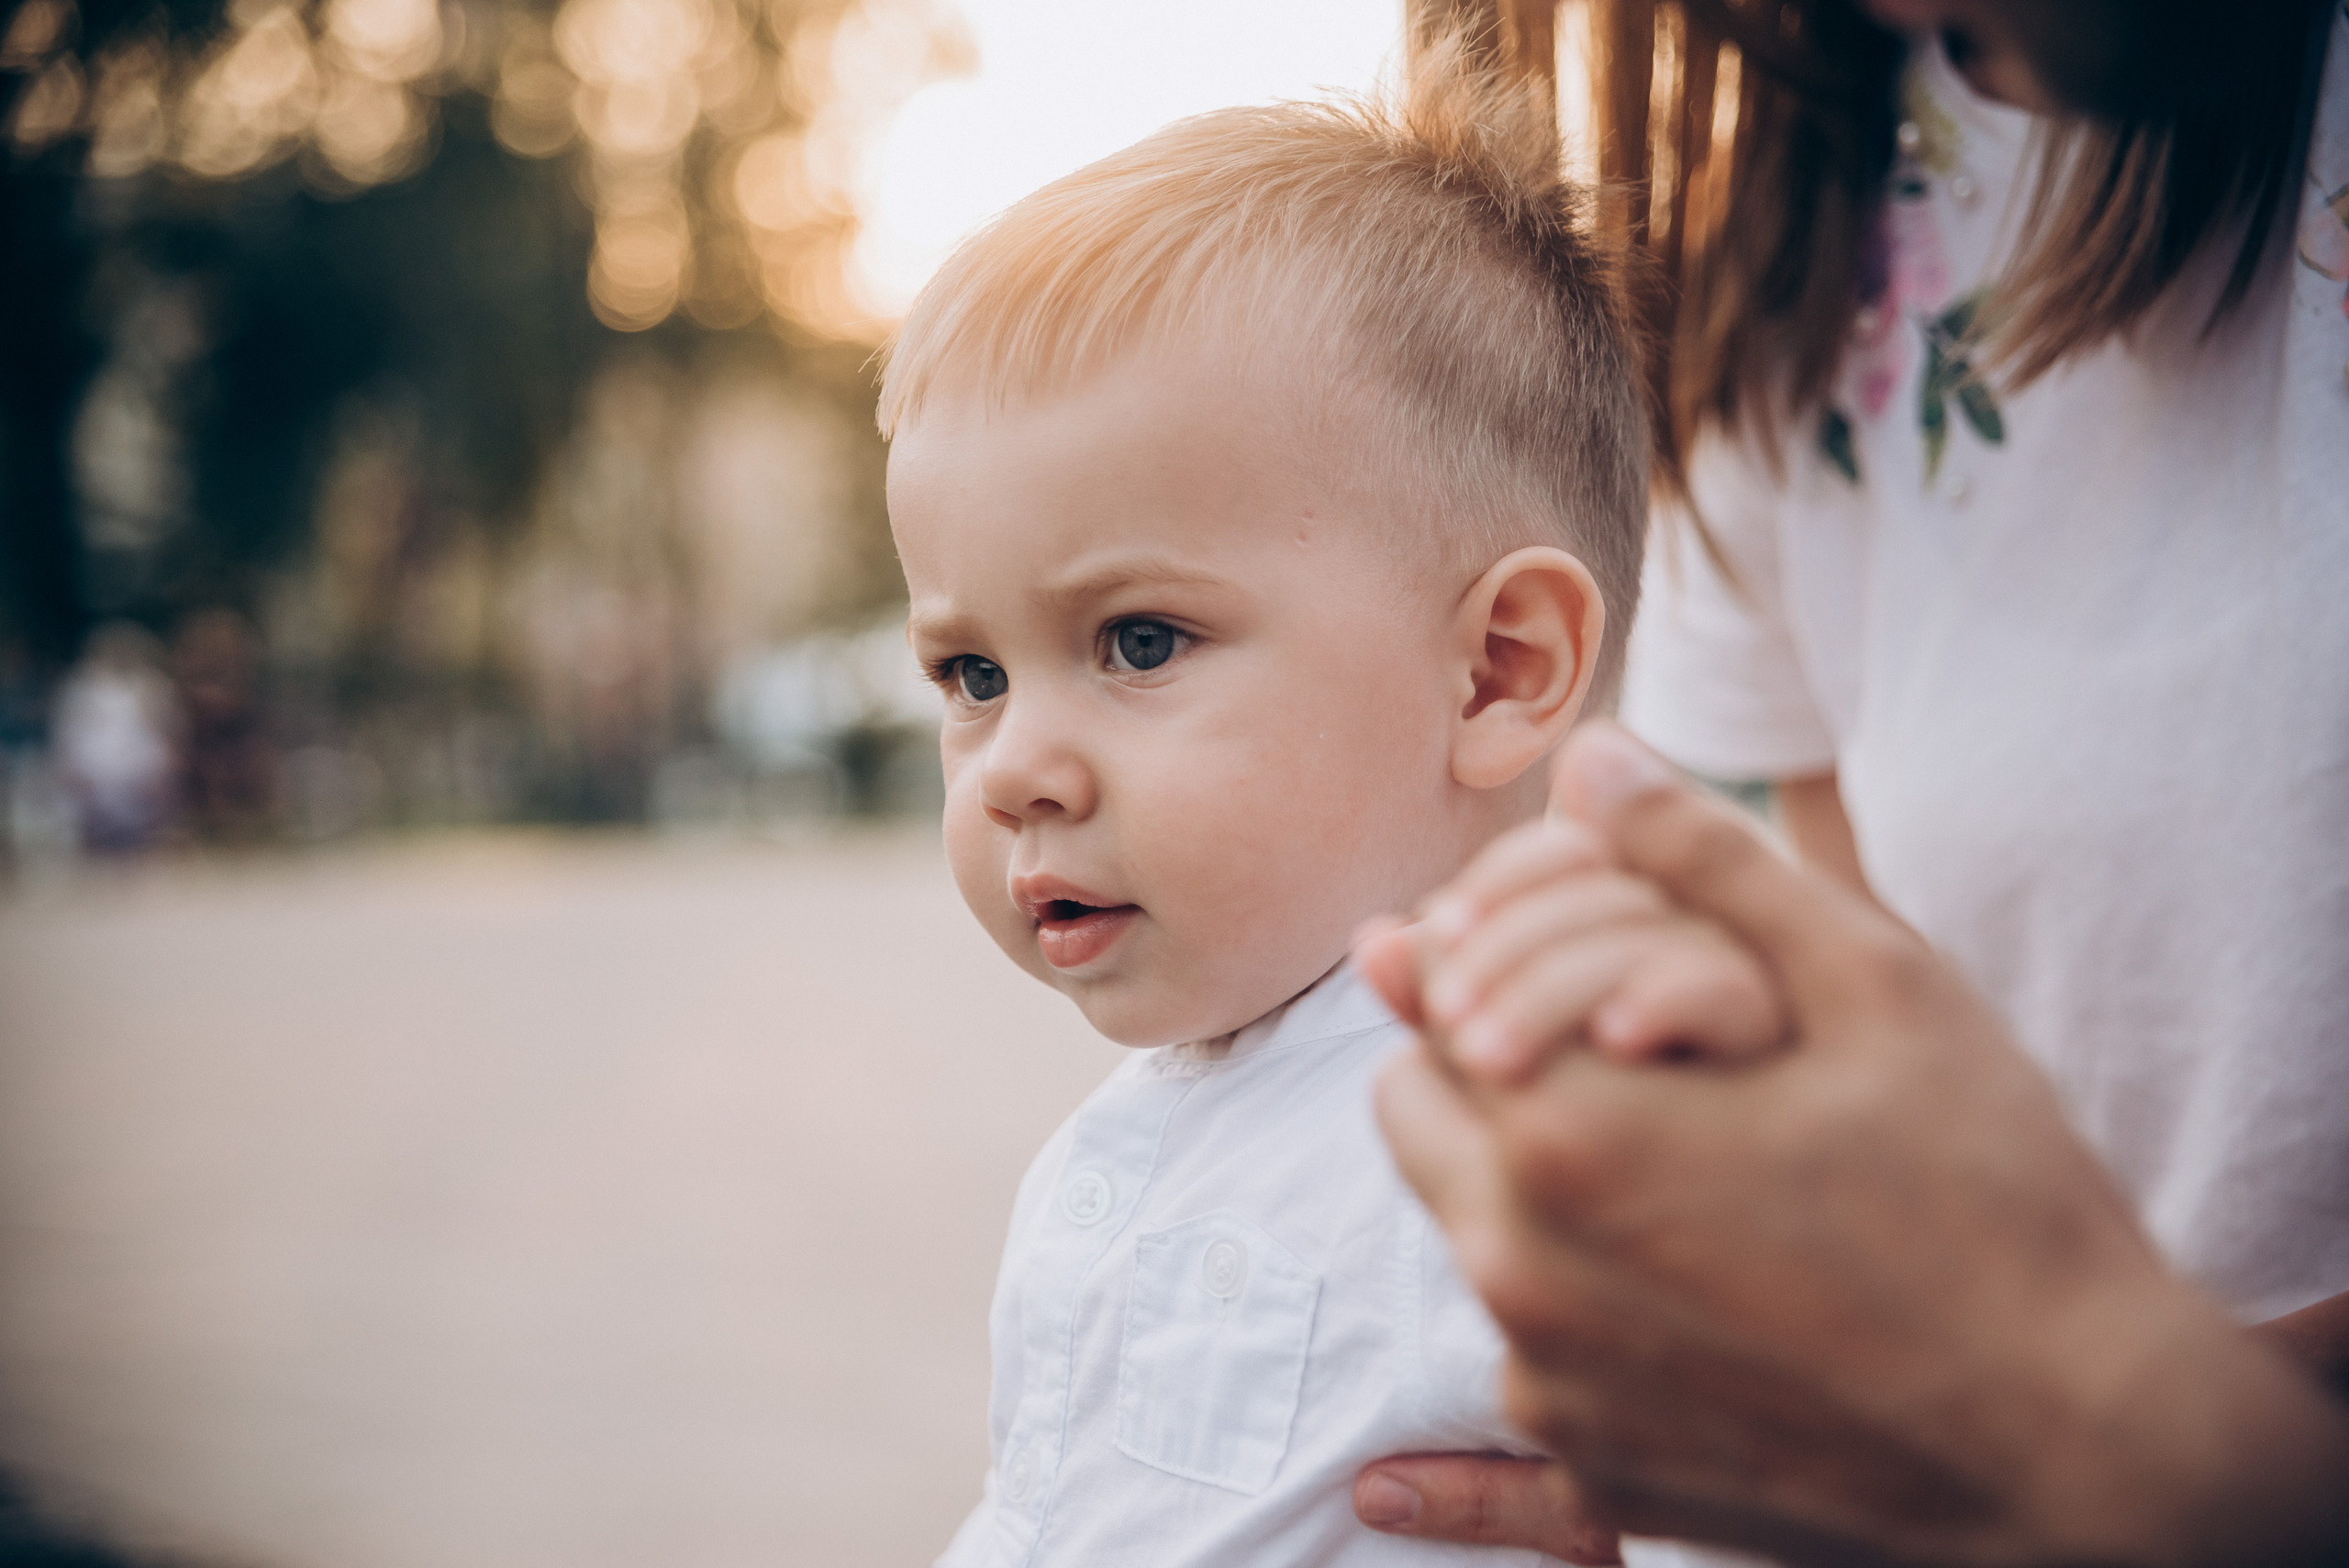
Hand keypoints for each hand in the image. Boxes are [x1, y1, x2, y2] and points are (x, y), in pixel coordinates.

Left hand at [1364, 722, 2348, 1567]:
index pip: (1438, 994)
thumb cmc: (1997, 1202)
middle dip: (1483, 1058)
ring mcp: (1550, 1382)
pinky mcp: (1591, 1466)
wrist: (2088, 1456)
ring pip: (1463, 1228)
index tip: (1560, 951)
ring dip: (1521, 1175)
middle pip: (1415, 1108)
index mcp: (1570, 1131)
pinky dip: (1577, 1292)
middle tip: (1602, 1044)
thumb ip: (1710, 859)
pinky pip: (1526, 1344)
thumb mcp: (1876, 988)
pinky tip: (1693, 1272)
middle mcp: (1523, 1268)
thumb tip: (1590, 756)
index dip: (1491, 948)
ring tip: (1659, 1152)